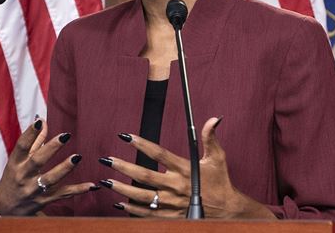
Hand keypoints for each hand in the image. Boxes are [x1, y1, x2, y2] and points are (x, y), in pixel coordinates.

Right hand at [0, 117, 97, 215]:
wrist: (8, 208)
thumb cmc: (14, 178)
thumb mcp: (19, 160)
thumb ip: (33, 141)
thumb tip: (42, 120)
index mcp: (15, 163)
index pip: (22, 146)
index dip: (29, 134)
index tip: (39, 122)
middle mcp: (23, 176)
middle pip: (37, 161)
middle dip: (51, 148)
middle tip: (65, 136)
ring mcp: (33, 190)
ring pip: (50, 179)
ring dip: (65, 168)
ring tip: (77, 157)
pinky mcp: (44, 201)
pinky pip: (63, 194)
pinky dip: (77, 190)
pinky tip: (91, 185)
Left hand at [99, 117, 274, 218]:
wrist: (228, 210)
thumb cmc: (220, 182)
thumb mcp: (217, 158)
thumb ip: (210, 138)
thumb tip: (213, 119)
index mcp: (185, 169)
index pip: (159, 154)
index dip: (142, 144)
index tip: (126, 136)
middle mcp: (177, 186)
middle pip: (146, 176)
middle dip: (124, 168)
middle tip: (108, 160)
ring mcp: (173, 203)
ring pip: (143, 196)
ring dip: (123, 189)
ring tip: (107, 181)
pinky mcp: (171, 215)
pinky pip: (149, 213)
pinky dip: (133, 209)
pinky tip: (119, 203)